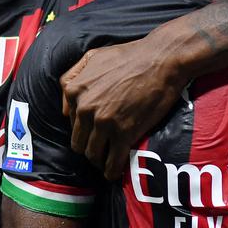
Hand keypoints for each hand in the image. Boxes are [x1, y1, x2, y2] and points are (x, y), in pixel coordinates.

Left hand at [60, 36, 185, 180]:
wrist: (162, 59)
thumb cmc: (131, 55)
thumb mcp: (93, 56)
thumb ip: (73, 76)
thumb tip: (66, 106)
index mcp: (75, 90)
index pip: (70, 121)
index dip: (83, 127)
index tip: (93, 131)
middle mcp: (85, 108)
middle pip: (78, 141)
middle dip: (89, 146)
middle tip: (102, 147)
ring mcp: (104, 122)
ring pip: (93, 154)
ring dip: (100, 159)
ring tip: (109, 160)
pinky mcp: (124, 133)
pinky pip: (112, 162)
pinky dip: (112, 171)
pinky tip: (115, 172)